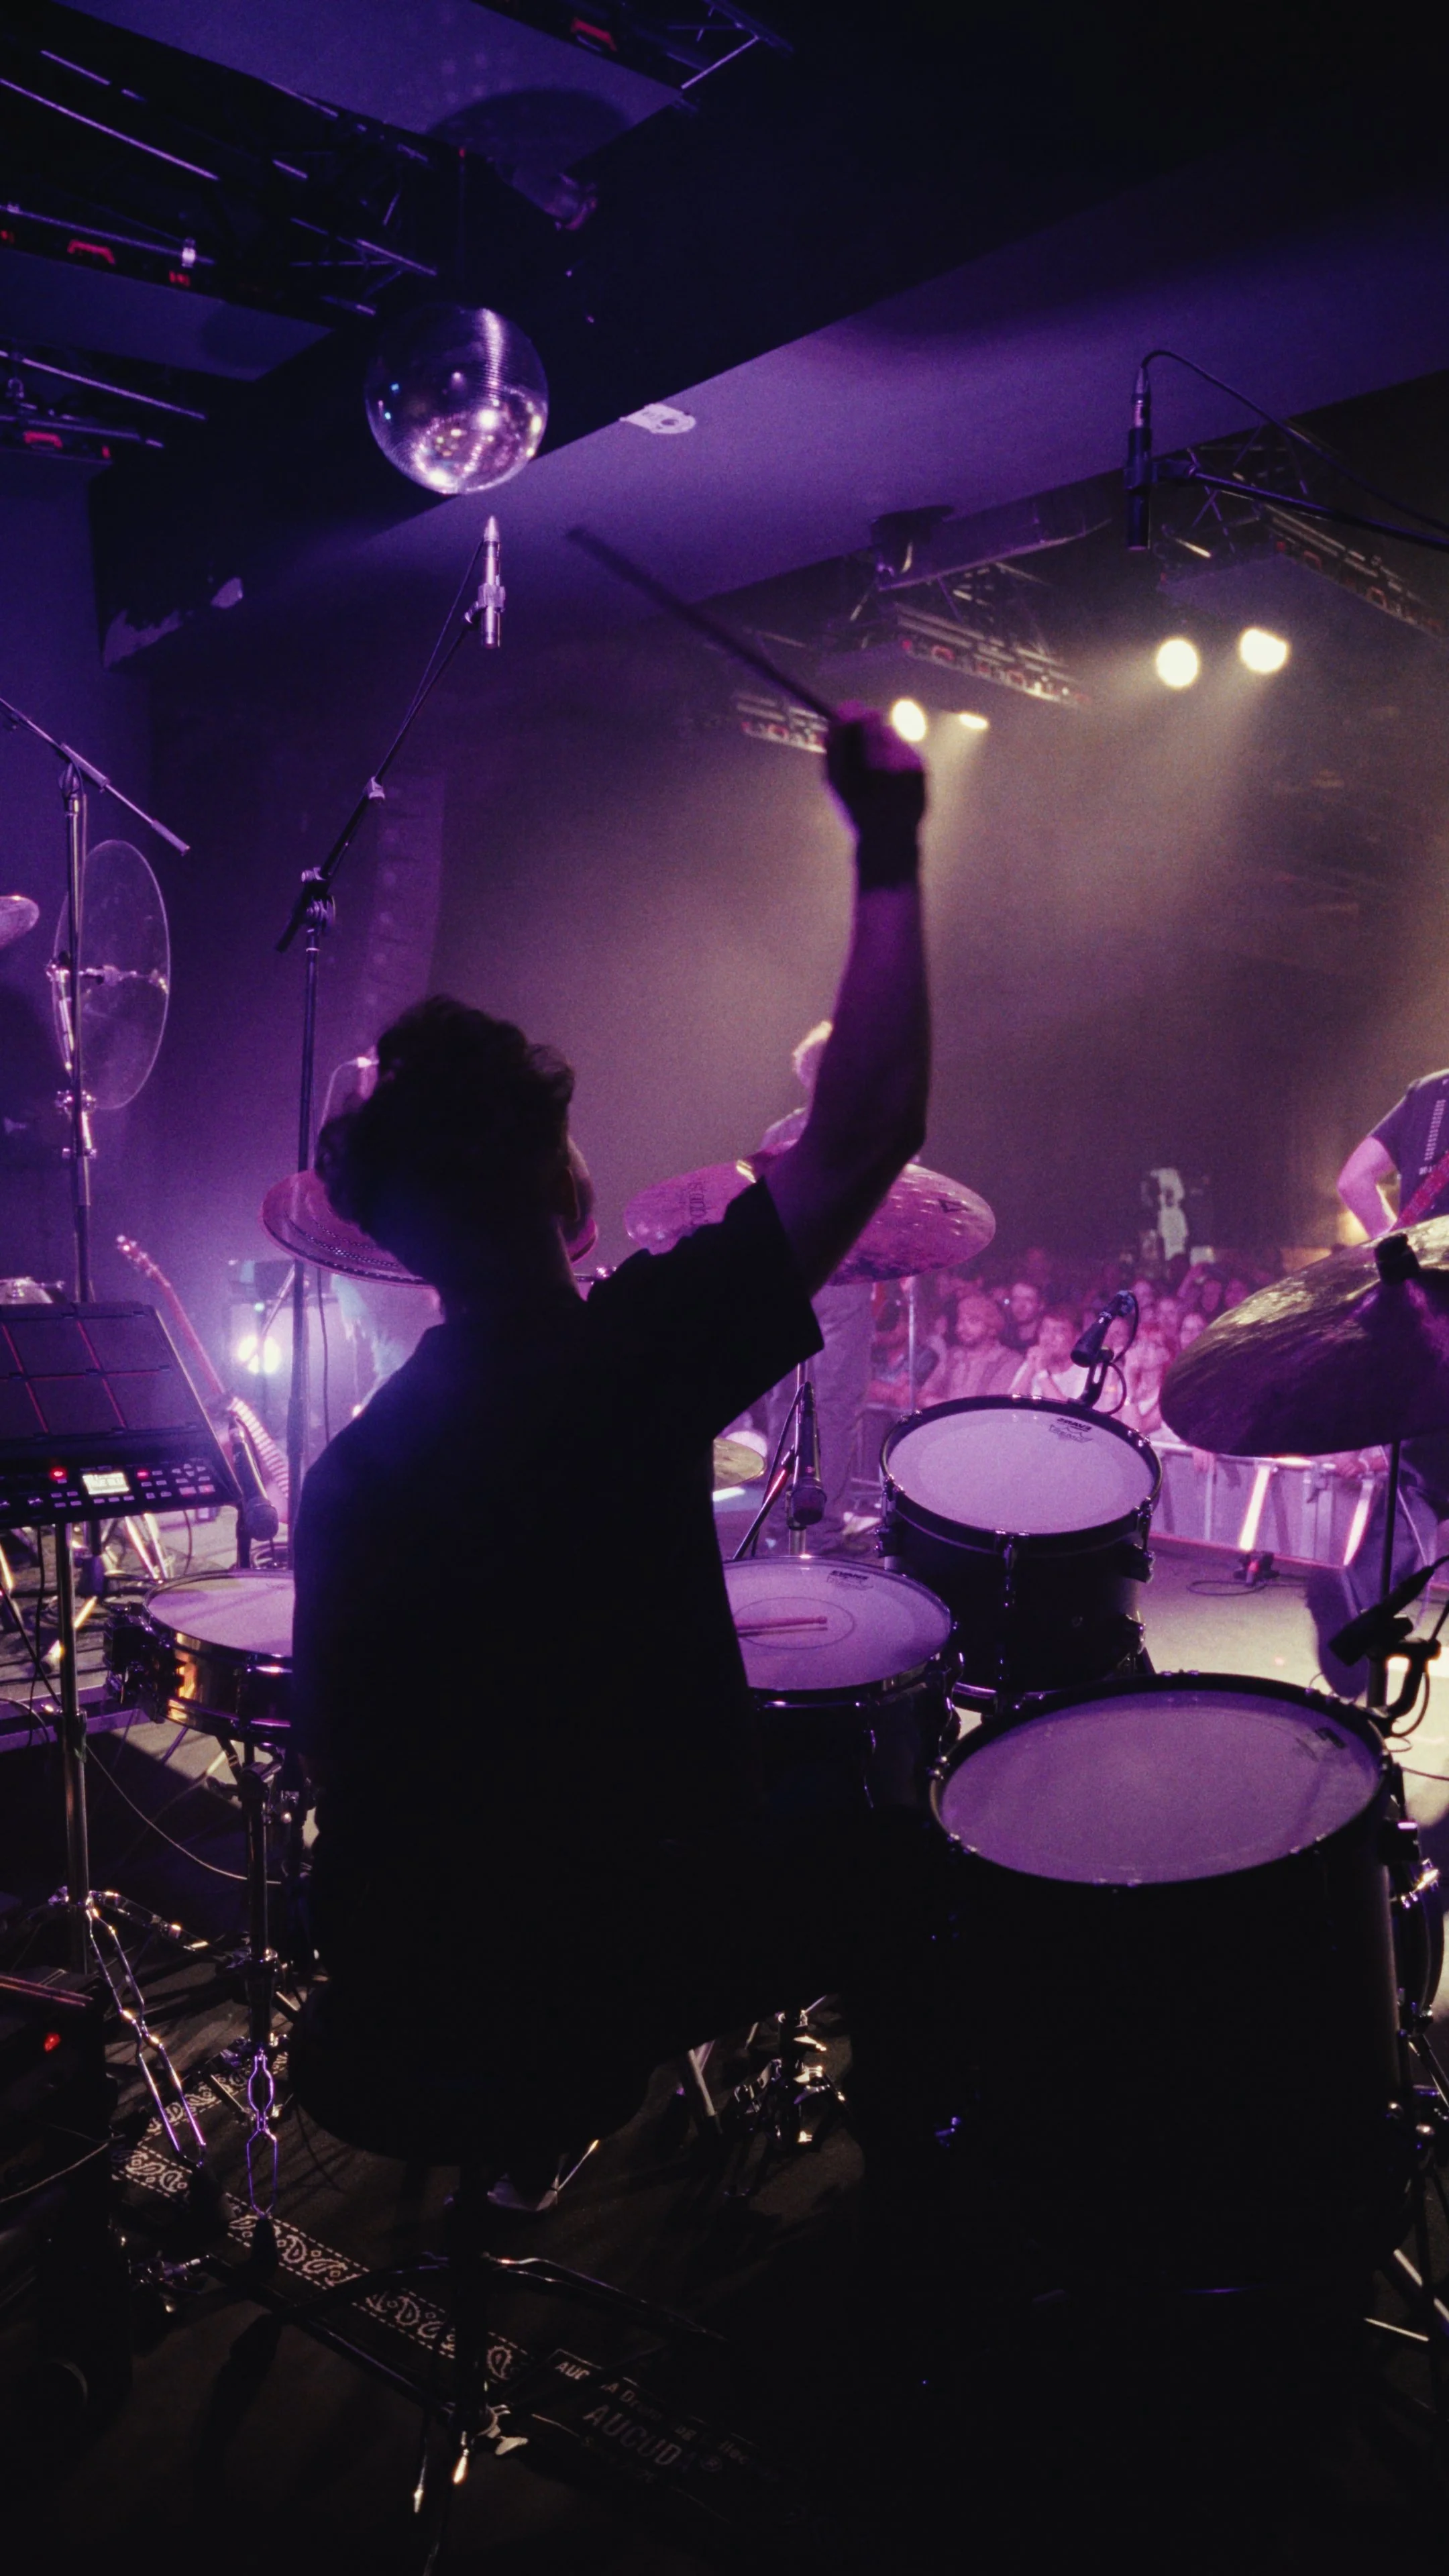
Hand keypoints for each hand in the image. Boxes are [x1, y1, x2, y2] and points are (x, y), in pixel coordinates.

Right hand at [826, 702, 926, 842]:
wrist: (890, 839)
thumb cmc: (856, 811)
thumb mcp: (835, 784)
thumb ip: (833, 749)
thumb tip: (834, 716)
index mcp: (853, 772)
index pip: (850, 725)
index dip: (848, 713)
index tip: (846, 710)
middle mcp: (880, 766)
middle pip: (872, 721)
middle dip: (866, 720)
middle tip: (863, 722)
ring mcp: (904, 765)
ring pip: (890, 733)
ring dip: (882, 740)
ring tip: (879, 765)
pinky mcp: (921, 767)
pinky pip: (905, 747)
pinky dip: (898, 754)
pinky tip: (895, 774)